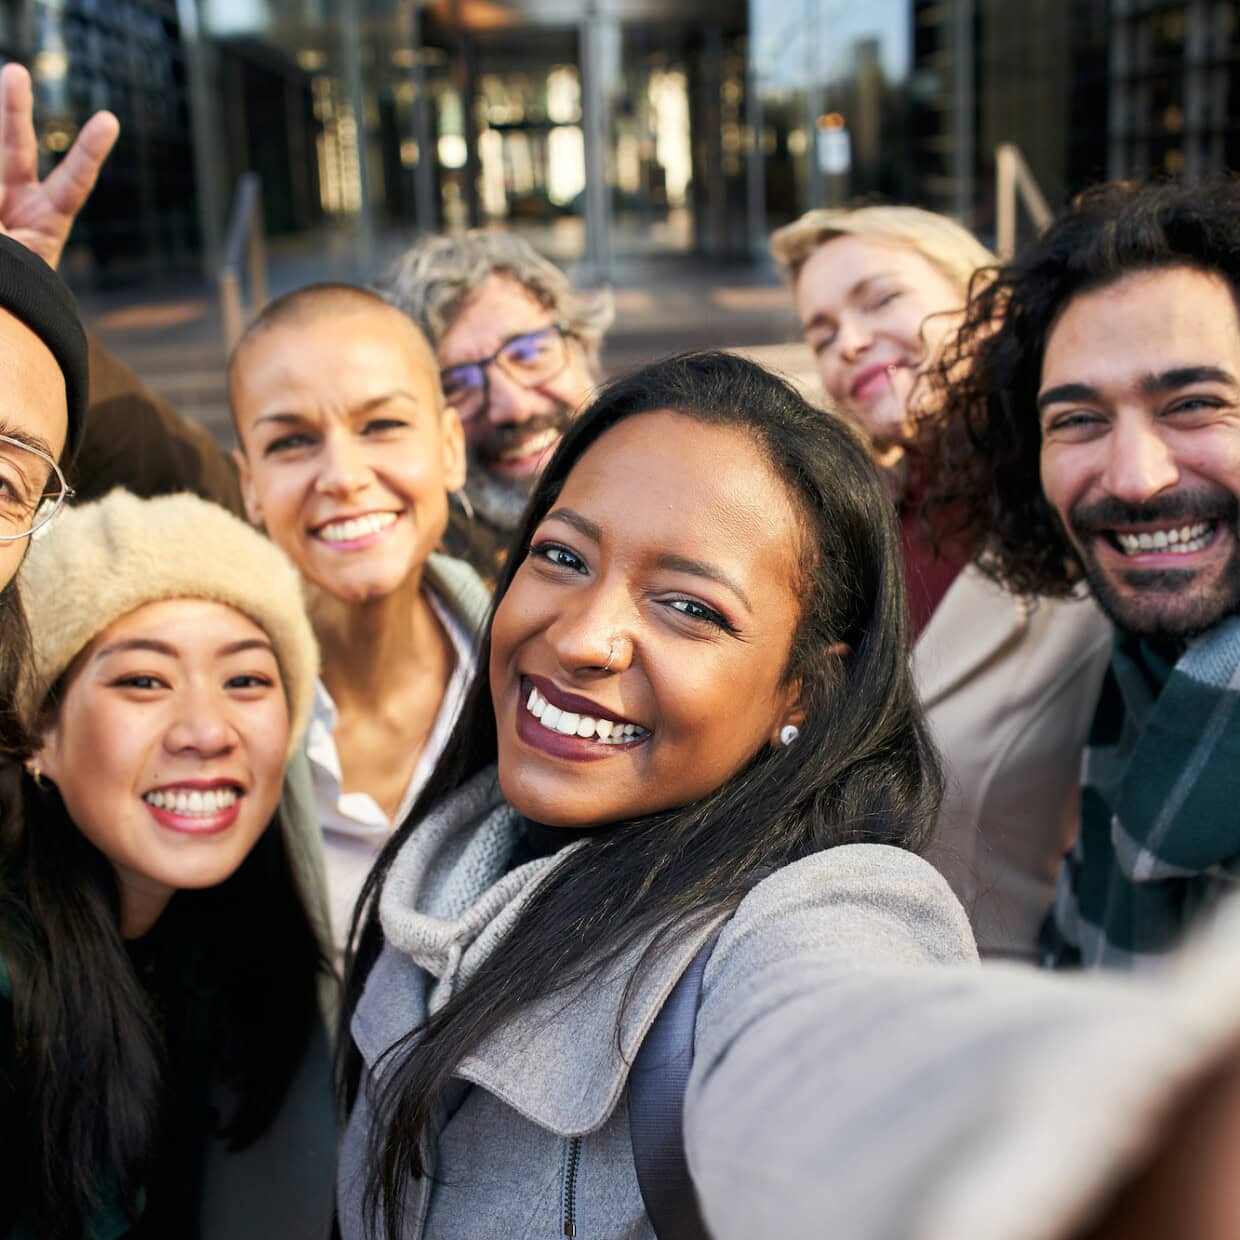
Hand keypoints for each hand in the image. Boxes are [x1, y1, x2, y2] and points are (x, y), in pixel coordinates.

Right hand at [0, 62, 118, 269]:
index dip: (88, 152)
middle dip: (13, 109)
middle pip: (14, 147)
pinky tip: (3, 222)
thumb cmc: (11, 293)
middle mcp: (18, 205)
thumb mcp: (14, 259)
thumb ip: (4, 222)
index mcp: (46, 223)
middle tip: (16, 72)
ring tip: (7, 189)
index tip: (109, 120)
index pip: (73, 182)